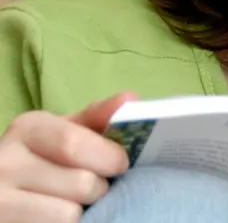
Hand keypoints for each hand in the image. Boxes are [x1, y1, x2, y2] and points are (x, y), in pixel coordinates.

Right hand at [0, 92, 134, 222]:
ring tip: (72, 202)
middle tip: (94, 187)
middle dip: (99, 187)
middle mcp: (5, 162)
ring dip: (84, 211)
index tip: (121, 165)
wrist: (6, 192)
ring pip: (71, 213)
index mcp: (27, 129)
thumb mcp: (65, 133)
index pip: (74, 144)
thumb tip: (130, 100)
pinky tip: (56, 216)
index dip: (109, 157)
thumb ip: (98, 118)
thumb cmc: (44, 159)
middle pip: (81, 182)